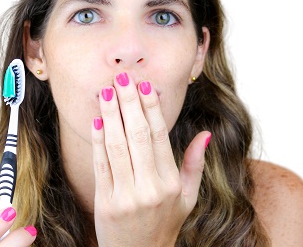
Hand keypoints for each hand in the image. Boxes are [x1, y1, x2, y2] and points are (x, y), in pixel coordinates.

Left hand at [92, 73, 210, 246]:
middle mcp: (151, 188)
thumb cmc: (164, 224)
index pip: (160, 136)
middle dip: (129, 103)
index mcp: (171, 183)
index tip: (145, 85)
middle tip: (122, 78)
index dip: (152, 108)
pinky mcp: (106, 203)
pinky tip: (97, 120)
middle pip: (138, 135)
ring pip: (118, 146)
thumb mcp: (188, 198)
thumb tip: (205, 134)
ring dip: (111, 115)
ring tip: (106, 92)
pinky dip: (98, 140)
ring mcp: (127, 196)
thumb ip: (195, 165)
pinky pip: (101, 164)